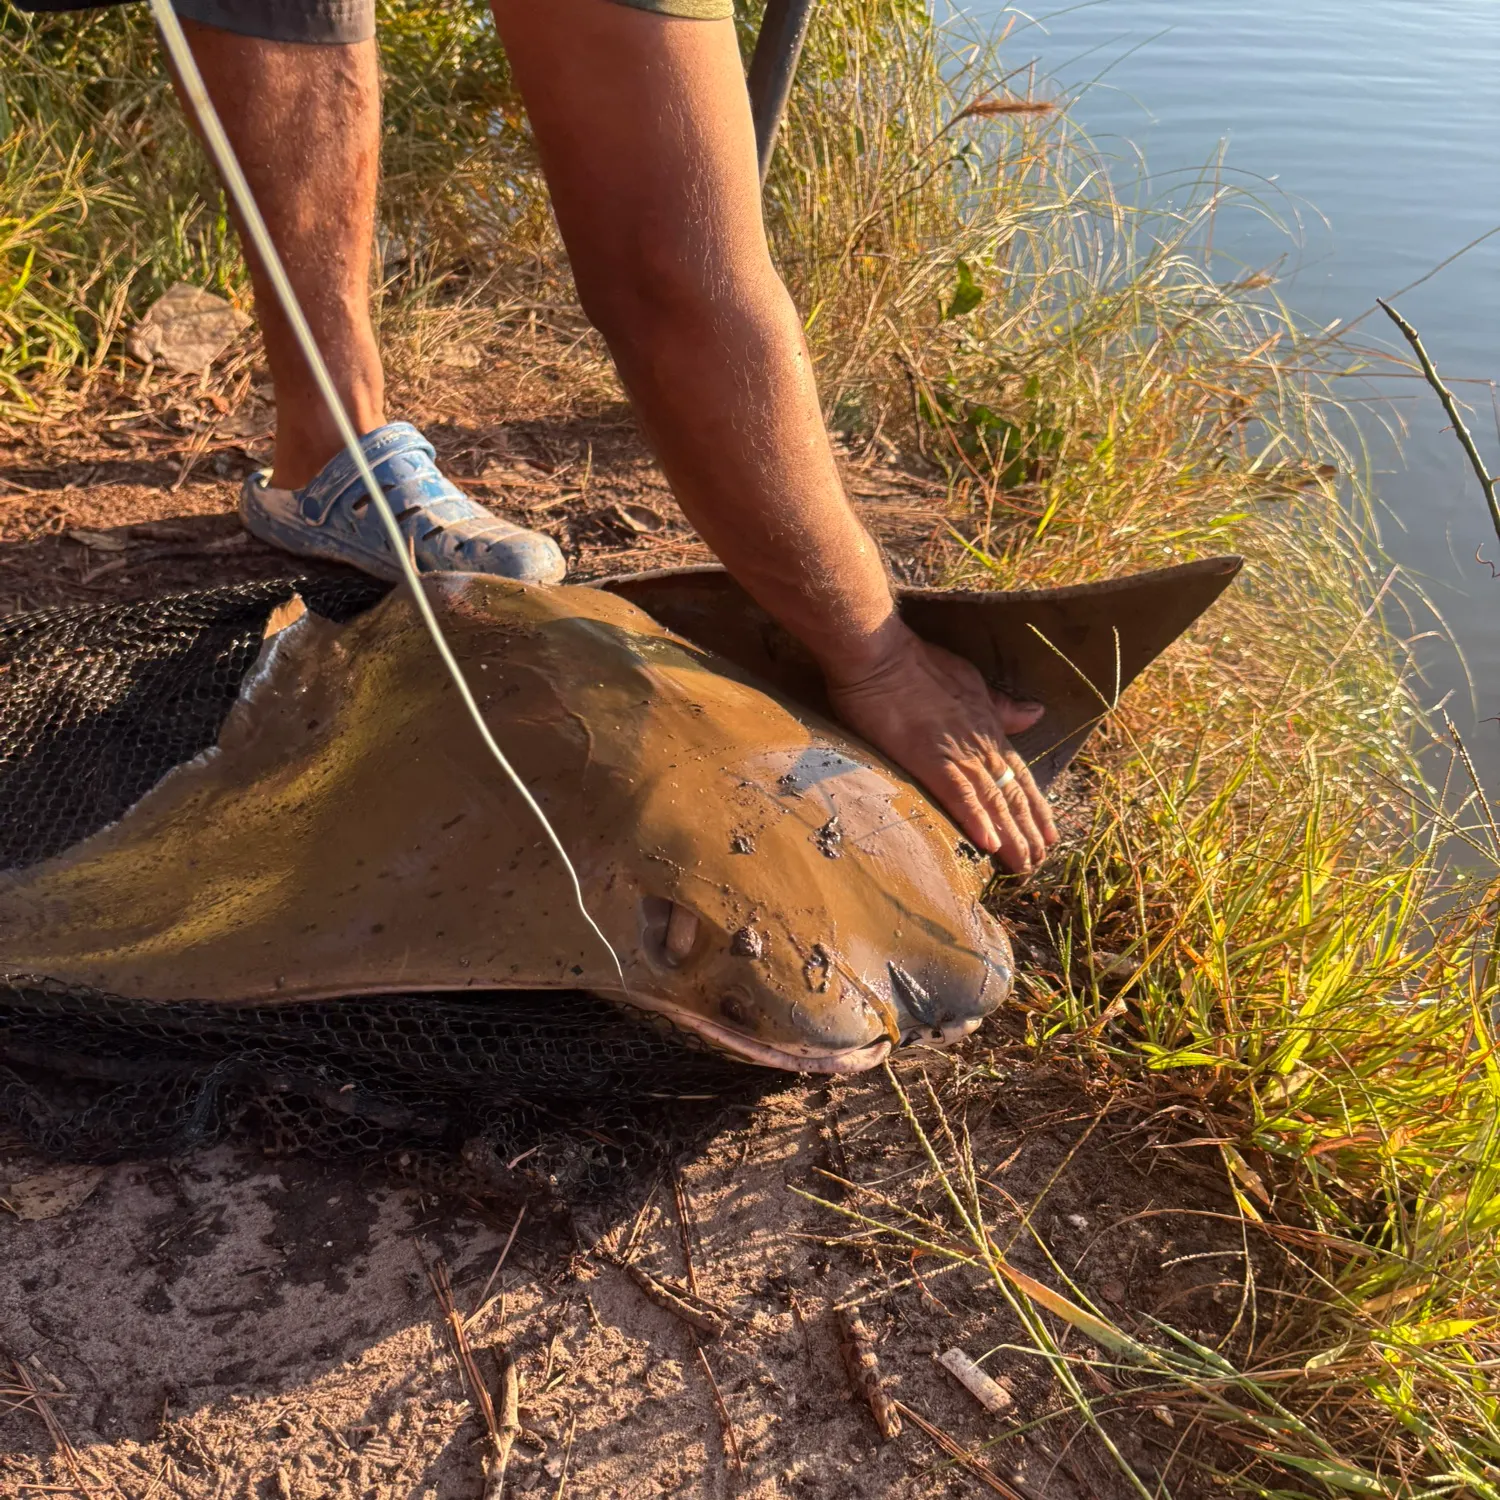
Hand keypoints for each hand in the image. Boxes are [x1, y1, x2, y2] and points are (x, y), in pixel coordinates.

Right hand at [824, 623, 1057, 873]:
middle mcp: (980, 745)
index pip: (1019, 776)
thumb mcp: (969, 681)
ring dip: (1012, 836)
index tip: (1049, 835)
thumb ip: (1000, 706)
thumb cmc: (917, 664)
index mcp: (988, 729)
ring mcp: (957, 753)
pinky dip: (976, 819)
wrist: (881, 654)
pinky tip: (989, 845)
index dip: (1037, 808)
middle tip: (1039, 864)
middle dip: (1029, 832)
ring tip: (1024, 866)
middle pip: (1012, 796)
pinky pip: (958, 795)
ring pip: (993, 802)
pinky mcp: (929, 759)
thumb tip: (1035, 713)